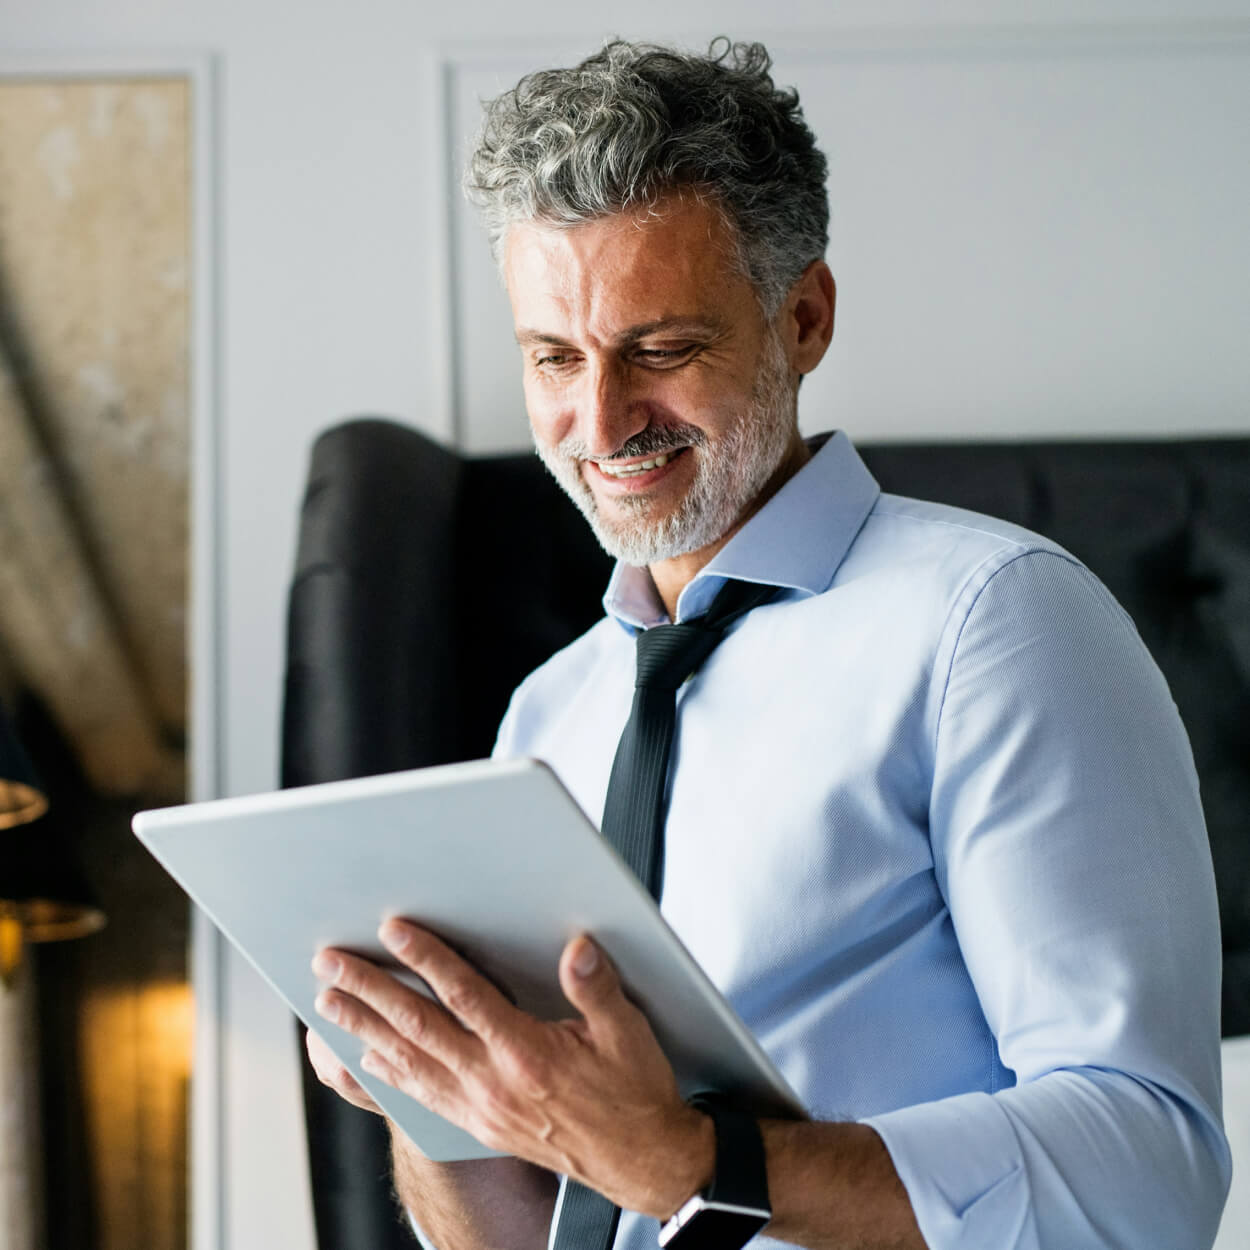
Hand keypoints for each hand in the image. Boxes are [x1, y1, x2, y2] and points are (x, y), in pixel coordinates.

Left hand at [310, 920, 713, 1218]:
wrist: (638, 1162)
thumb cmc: (632, 1094)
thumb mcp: (628, 1034)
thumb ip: (597, 988)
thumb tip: (577, 948)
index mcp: (527, 1055)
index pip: (464, 997)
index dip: (427, 959)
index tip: (394, 931)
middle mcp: (493, 1083)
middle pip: (418, 1028)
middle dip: (370, 991)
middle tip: (331, 963)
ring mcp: (479, 1108)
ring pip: (408, 1062)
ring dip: (364, 1029)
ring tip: (329, 1002)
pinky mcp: (477, 1124)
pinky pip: (419, 1096)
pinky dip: (386, 1075)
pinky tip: (364, 1057)